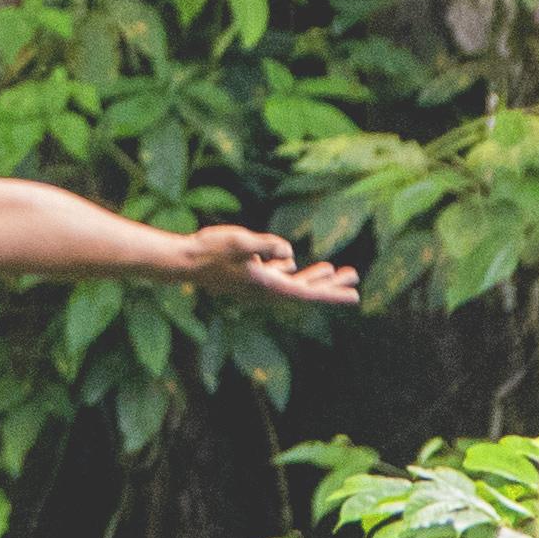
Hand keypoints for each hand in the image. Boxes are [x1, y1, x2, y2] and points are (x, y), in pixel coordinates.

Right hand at [177, 221, 359, 308]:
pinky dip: (290, 270)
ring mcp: (256, 284)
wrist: (183, 261)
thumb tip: (289, 252)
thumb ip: (267, 245)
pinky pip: (276, 275)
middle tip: (355, 276)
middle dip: (331, 284)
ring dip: (314, 276)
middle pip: (305, 289)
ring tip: (335, 269)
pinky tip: (294, 262)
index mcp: (266, 286)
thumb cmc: (210, 250)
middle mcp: (265, 290)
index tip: (355, 296)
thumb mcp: (241, 242)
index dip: (332, 293)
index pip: (307, 293)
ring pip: (292, 282)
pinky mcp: (247, 276)